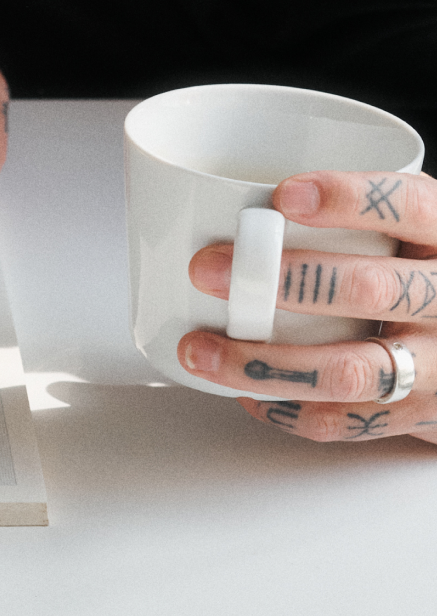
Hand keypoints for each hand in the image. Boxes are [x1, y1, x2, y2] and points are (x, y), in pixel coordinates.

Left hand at [183, 168, 436, 443]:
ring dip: (264, 362)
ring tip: (202, 349)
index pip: (406, 207)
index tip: (283, 196)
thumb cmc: (422, 268)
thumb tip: (236, 196)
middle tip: (208, 269)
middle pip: (371, 291)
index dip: (348, 199)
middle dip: (283, 281)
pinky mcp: (417, 414)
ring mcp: (436, 364)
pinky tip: (245, 390)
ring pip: (349, 370)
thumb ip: (355, 212)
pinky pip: (346, 420)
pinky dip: (287, 406)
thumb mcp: (407, 225)